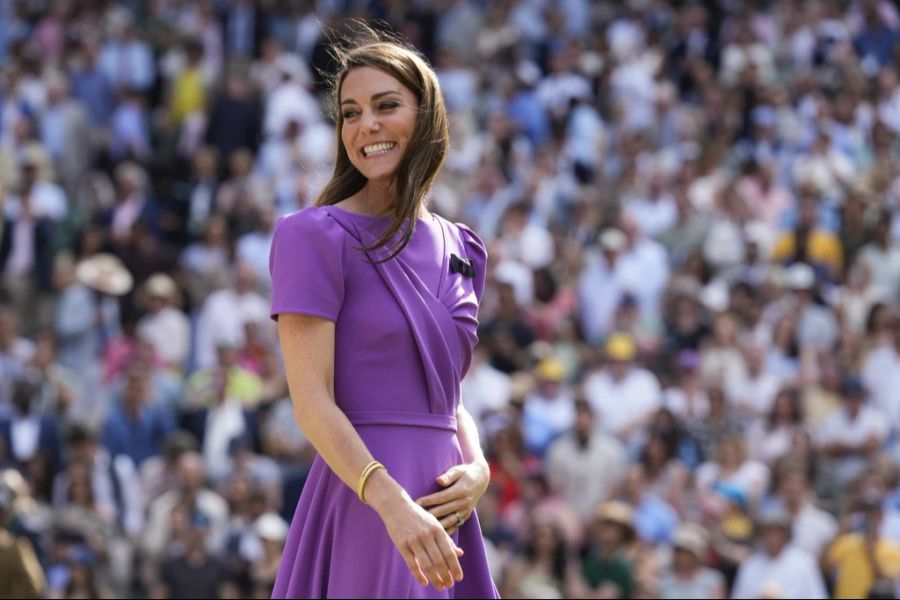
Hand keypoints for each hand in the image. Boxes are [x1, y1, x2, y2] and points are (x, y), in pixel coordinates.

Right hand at [368, 473, 464, 590]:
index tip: (459, 578)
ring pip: (426, 564)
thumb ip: (447, 539)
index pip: (449, 552)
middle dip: (446, 575)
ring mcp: (414, 540)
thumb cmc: (418, 516)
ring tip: (440, 586)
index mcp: (437, 529)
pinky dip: (419, 575)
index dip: (455, 567)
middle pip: (439, 560)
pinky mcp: (402, 544)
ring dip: (435, 578)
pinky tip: (424, 582)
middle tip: (449, 585)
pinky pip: (412, 564)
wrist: (396, 506)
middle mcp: (427, 535)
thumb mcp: (434, 524)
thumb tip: (460, 553)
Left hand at [416, 462, 489, 533]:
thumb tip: (439, 481)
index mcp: (461, 490)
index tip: (416, 503)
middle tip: (415, 517)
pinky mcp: (466, 517)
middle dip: (429, 514)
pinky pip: (454, 526)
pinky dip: (445, 532)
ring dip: (436, 525)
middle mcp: (464, 502)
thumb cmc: (465, 473)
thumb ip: (448, 476)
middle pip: (443, 511)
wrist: (481, 480)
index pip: (442, 497)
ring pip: (449, 521)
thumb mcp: (458, 470)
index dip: (429, 501)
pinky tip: (433, 535)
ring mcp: (466, 511)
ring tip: (422, 528)